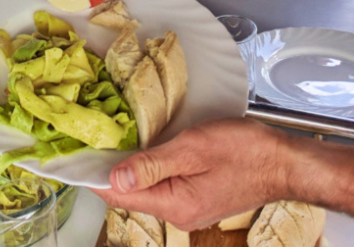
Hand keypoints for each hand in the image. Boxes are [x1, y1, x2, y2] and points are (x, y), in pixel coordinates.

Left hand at [98, 119, 288, 230]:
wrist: (286, 162)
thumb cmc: (246, 152)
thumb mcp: (194, 149)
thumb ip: (152, 164)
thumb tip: (114, 179)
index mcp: (174, 205)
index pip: (117, 196)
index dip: (91, 175)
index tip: (68, 157)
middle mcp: (178, 213)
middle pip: (128, 194)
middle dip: (106, 169)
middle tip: (87, 139)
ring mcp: (188, 207)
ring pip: (144, 188)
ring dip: (127, 167)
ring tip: (108, 140)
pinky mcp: (196, 197)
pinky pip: (161, 185)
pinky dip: (146, 168)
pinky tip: (142, 149)